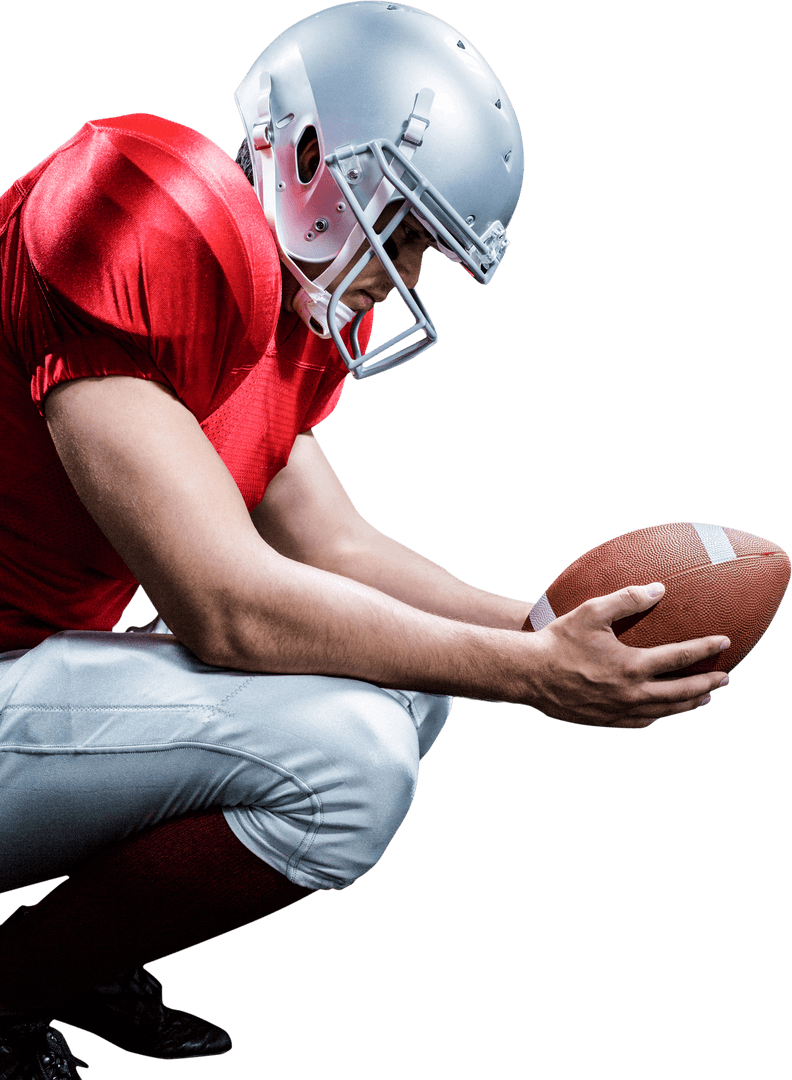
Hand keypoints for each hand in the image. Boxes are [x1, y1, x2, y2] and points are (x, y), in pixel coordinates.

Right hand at [527, 583, 729, 728]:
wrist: (528, 674)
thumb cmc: (559, 639)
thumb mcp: (592, 611)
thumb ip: (628, 599)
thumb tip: (659, 590)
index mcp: (632, 665)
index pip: (681, 657)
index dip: (706, 648)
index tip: (725, 641)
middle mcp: (631, 692)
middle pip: (681, 692)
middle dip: (707, 683)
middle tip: (725, 678)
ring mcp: (618, 710)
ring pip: (664, 710)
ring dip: (688, 704)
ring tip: (704, 698)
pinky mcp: (604, 720)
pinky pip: (639, 722)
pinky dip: (657, 716)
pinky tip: (661, 712)